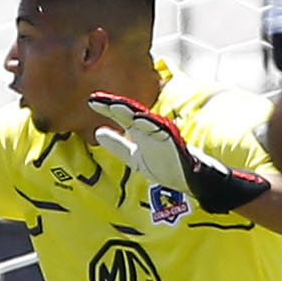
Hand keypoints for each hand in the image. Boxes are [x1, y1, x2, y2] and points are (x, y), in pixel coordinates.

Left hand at [85, 92, 270, 213]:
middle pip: (133, 114)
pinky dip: (154, 126)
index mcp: (141, 132)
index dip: (107, 107)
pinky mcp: (177, 144)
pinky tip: (142, 120)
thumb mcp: (135, 158)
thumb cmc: (165, 166)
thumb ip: (118, 145)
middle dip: (117, 106)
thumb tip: (97, 132)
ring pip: (147, 120)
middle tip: (100, 99)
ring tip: (116, 106)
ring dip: (132, 112)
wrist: (190, 181)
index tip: (91, 100)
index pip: (122, 116)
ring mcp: (165, 136)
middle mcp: (152, 130)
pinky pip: (165, 133)